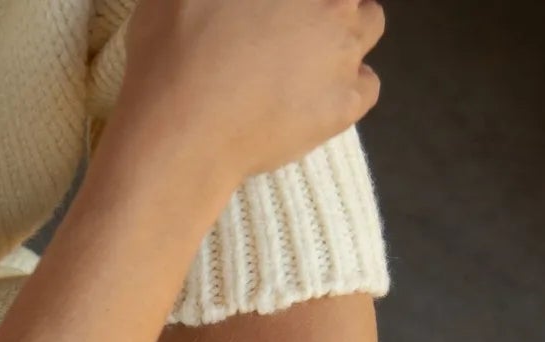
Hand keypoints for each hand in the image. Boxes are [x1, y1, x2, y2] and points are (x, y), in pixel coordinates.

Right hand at [116, 0, 384, 185]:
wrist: (185, 126)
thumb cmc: (173, 47)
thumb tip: (234, 3)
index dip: (293, 2)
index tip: (274, 11)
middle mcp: (331, 2)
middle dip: (325, 3)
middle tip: (292, 22)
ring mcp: (343, 51)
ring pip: (370, 24)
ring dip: (348, 31)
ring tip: (312, 53)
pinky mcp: (344, 103)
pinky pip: (369, 85)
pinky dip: (351, 85)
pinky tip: (321, 93)